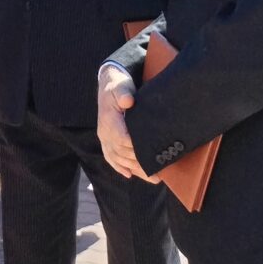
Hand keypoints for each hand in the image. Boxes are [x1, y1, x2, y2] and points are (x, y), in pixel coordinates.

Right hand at [96, 65, 151, 179]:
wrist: (108, 85)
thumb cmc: (118, 85)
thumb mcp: (121, 85)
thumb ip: (123, 93)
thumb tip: (128, 100)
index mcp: (108, 120)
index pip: (121, 139)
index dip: (135, 148)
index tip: (151, 155)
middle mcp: (104, 132)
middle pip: (121, 153)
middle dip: (139, 164)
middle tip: (158, 173)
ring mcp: (104, 137)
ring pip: (118, 158)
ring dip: (134, 169)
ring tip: (152, 178)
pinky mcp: (106, 140)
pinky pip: (111, 157)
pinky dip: (119, 167)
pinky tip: (129, 175)